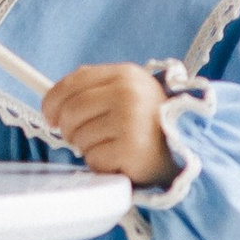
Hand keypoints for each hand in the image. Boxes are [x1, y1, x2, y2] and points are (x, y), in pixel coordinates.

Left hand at [38, 60, 172, 185]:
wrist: (190, 150)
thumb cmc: (152, 124)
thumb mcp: (130, 94)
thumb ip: (96, 91)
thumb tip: (53, 102)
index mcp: (126, 75)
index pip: (73, 82)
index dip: (53, 101)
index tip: (50, 116)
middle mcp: (128, 93)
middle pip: (71, 111)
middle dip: (70, 130)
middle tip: (83, 138)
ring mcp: (131, 121)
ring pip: (80, 138)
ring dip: (89, 149)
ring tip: (113, 147)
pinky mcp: (131, 149)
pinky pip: (94, 160)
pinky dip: (102, 165)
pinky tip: (121, 160)